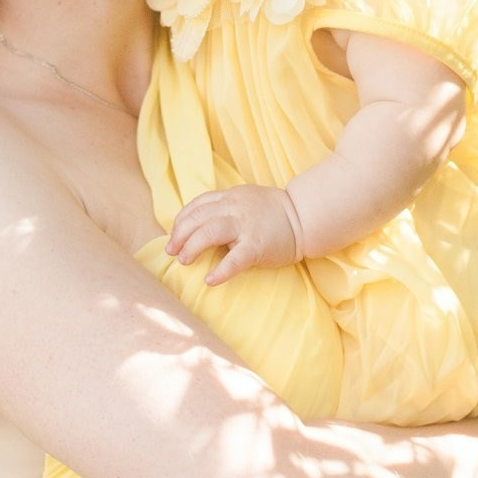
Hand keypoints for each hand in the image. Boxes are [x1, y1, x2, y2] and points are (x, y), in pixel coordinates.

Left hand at [166, 185, 299, 283]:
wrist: (305, 218)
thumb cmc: (274, 214)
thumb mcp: (245, 200)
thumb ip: (225, 208)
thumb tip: (198, 228)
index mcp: (230, 197)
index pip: (197, 206)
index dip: (181, 221)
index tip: (174, 236)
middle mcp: (235, 207)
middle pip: (197, 218)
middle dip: (180, 235)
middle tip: (172, 252)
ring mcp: (246, 225)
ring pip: (209, 232)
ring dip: (192, 247)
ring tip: (184, 261)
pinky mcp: (258, 245)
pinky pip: (234, 259)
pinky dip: (220, 270)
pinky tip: (210, 280)